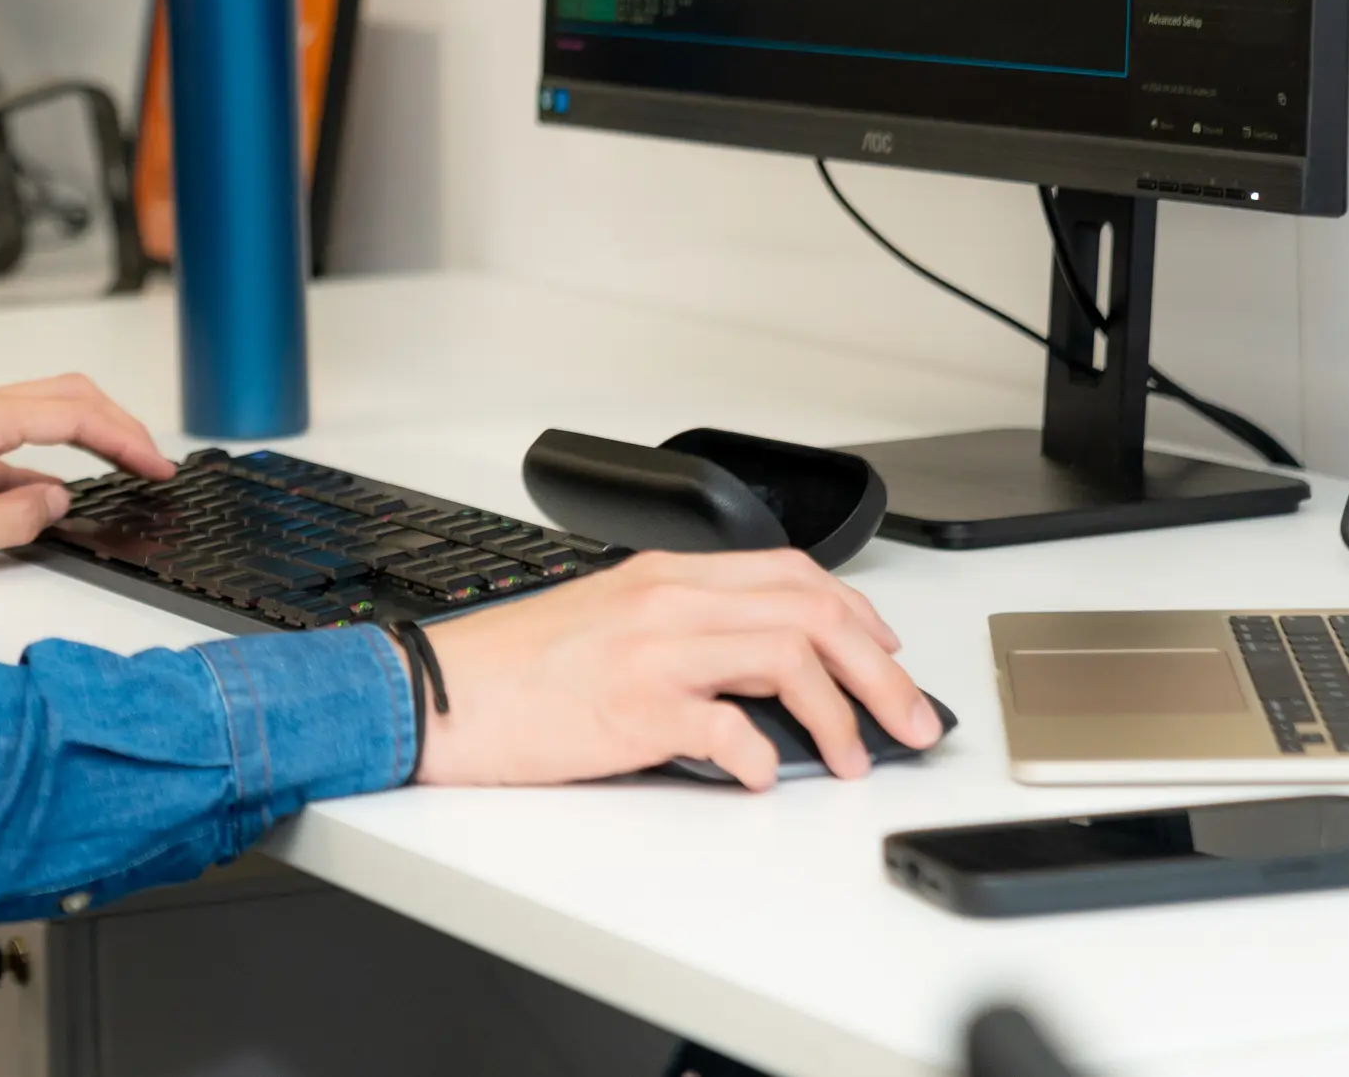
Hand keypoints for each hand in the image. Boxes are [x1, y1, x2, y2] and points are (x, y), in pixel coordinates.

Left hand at [0, 375, 176, 584]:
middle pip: (63, 398)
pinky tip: (58, 501)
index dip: (125, 438)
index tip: (159, 465)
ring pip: (39, 422)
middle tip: (152, 459)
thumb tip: (56, 502)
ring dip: (82, 444)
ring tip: (124, 473)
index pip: (74, 414)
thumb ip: (21, 517)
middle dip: (115, 425)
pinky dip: (43, 471)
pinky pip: (10, 455)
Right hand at [410, 548, 939, 790]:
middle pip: (812, 613)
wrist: (438, 693)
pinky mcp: (634, 709)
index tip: (887, 656)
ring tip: (854, 758)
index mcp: (662, 576)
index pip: (792, 573)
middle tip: (910, 721)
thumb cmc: (515, 669)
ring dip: (841, 715)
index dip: (859, 616)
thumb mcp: (607, 624)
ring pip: (789, 658)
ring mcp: (652, 651)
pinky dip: (762, 758)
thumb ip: (682, 632)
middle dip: (882, 672)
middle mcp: (666, 602)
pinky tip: (760, 775)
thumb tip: (763, 681)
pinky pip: (729, 729)